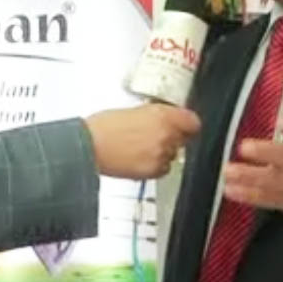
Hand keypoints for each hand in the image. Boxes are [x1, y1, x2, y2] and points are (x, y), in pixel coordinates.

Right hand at [86, 104, 200, 179]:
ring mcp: (162, 154)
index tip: (182, 124)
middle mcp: (166, 135)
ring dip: (162, 151)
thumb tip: (161, 119)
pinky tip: (139, 159)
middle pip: (183, 138)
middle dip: (172, 137)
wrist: (89, 147)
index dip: (186, 123)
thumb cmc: (102, 127)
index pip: (192, 121)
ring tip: (141, 148)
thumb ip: (153, 115)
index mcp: (163, 115)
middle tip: (154, 135)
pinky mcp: (154, 171)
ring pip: (173, 154)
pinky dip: (155, 165)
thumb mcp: (132, 110)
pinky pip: (163, 168)